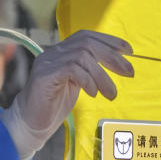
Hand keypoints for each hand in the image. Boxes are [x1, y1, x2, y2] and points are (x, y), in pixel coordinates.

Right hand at [0, 30, 133, 159]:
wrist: (31, 123)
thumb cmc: (55, 104)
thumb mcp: (77, 83)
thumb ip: (90, 70)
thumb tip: (117, 63)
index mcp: (61, 51)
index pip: (86, 36)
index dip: (109, 41)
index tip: (128, 51)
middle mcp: (53, 52)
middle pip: (87, 43)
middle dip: (112, 57)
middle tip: (129, 73)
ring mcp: (47, 62)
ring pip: (82, 57)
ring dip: (102, 75)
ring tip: (111, 94)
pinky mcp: (44, 76)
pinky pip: (72, 69)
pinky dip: (88, 80)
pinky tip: (93, 94)